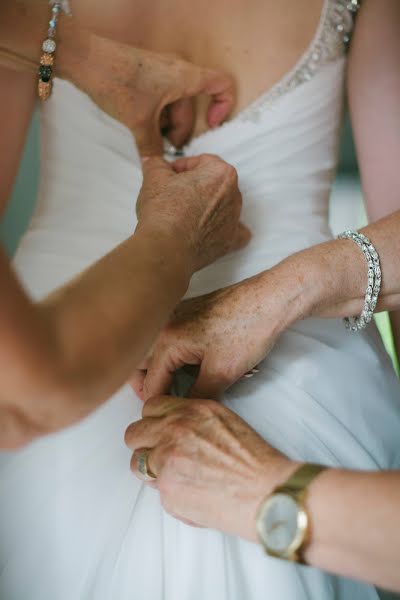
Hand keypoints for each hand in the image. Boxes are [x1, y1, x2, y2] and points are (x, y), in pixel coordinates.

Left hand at [71, 35, 234, 155]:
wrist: (85, 60)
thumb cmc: (117, 82)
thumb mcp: (138, 122)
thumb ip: (152, 146)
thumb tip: (157, 163)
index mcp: (185, 77)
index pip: (221, 84)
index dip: (223, 106)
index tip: (211, 125)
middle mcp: (177, 71)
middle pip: (191, 105)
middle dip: (180, 129)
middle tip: (167, 149)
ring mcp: (162, 72)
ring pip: (174, 104)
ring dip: (166, 125)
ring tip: (150, 141)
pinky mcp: (147, 75)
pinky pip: (161, 98)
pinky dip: (156, 115)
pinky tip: (142, 129)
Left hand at [125, 395, 295, 540]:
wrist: (266, 492)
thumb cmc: (254, 461)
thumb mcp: (224, 420)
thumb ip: (192, 418)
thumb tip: (171, 425)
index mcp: (191, 411)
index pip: (150, 407)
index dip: (154, 421)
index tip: (158, 430)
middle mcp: (174, 431)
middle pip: (134, 433)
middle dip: (145, 444)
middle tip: (160, 454)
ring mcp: (167, 460)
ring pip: (137, 463)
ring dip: (151, 469)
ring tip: (175, 476)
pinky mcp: (167, 489)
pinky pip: (154, 489)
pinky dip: (169, 493)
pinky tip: (190, 492)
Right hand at [133, 272, 289, 400]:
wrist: (270, 299)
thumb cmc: (248, 328)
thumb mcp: (222, 373)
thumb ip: (198, 397)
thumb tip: (185, 411)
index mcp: (167, 340)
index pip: (150, 382)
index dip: (157, 405)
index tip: (164, 419)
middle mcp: (165, 324)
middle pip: (141, 362)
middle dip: (147, 386)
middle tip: (160, 405)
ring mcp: (176, 315)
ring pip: (154, 349)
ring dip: (157, 370)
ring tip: (172, 389)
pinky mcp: (189, 311)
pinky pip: (167, 337)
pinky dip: (169, 355)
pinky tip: (185, 367)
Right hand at [136, 155, 250, 272]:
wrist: (166, 248)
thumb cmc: (163, 212)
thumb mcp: (154, 178)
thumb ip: (156, 165)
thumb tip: (153, 161)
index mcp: (221, 173)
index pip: (201, 162)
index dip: (181, 167)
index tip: (169, 174)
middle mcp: (234, 195)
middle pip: (215, 183)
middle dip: (196, 186)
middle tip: (174, 193)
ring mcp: (233, 220)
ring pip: (224, 205)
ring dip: (207, 206)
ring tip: (183, 214)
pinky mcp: (229, 241)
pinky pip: (236, 233)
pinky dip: (225, 230)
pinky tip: (213, 230)